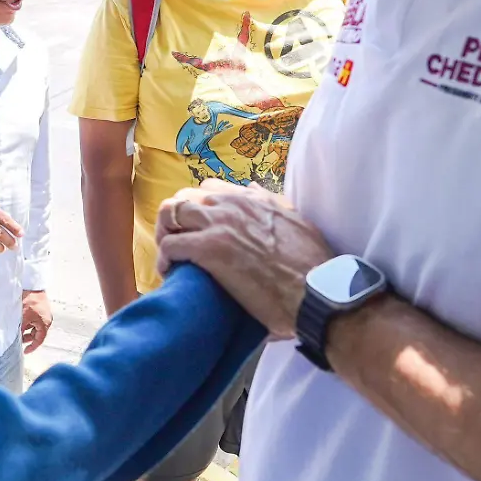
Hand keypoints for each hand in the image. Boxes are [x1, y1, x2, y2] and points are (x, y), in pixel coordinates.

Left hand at [21, 290, 52, 352]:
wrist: (32, 285)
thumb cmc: (30, 300)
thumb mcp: (23, 318)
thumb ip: (20, 330)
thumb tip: (16, 339)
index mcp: (45, 323)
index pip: (39, 340)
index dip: (32, 347)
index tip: (25, 351)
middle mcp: (46, 319)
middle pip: (37, 333)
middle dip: (28, 338)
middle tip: (19, 341)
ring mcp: (44, 313)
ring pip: (35, 326)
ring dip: (27, 330)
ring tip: (18, 330)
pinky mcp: (40, 308)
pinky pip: (34, 319)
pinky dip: (28, 323)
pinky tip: (20, 322)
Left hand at [155, 179, 333, 337]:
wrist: (316, 291)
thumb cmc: (311, 265)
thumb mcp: (295, 221)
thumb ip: (271, 204)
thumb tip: (253, 190)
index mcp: (252, 199)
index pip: (208, 189)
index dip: (197, 209)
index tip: (196, 229)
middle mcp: (232, 204)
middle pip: (183, 197)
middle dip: (174, 219)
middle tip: (176, 243)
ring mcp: (219, 224)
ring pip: (171, 213)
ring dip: (165, 234)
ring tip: (170, 257)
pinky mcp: (209, 249)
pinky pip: (170, 245)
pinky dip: (165, 258)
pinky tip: (170, 272)